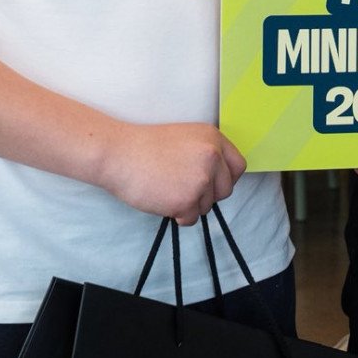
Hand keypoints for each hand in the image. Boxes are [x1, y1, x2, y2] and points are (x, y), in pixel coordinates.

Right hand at [100, 122, 247, 223]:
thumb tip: (219, 178)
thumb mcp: (185, 138)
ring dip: (190, 204)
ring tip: (167, 190)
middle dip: (208, 195)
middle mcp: (212, 157)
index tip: (212, 183)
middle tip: (184, 189)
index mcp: (213, 138)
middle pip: (225, 190)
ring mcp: (201, 179)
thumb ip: (206, 153)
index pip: (238, 166)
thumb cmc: (145, 147)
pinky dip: (178, 215)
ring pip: (207, 206)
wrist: (118, 154)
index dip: (225, 178)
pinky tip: (163, 200)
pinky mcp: (187, 200)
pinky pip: (191, 218)